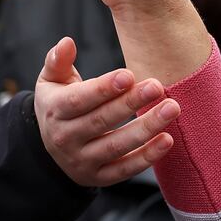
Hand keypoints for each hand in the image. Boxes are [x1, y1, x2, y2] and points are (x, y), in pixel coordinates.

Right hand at [33, 37, 179, 185]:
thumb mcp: (51, 81)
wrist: (49, 150)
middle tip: (157, 86)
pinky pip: (125, 170)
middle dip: (130, 103)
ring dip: (146, 129)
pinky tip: (167, 140)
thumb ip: (58, 61)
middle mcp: (65, 138)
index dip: (104, 89)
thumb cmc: (59, 105)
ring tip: (172, 108)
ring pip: (116, 146)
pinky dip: (147, 158)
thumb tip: (67, 42)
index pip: (79, 100)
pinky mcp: (99, 178)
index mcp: (55, 111)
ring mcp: (82, 161)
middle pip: (100, 121)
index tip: (129, 75)